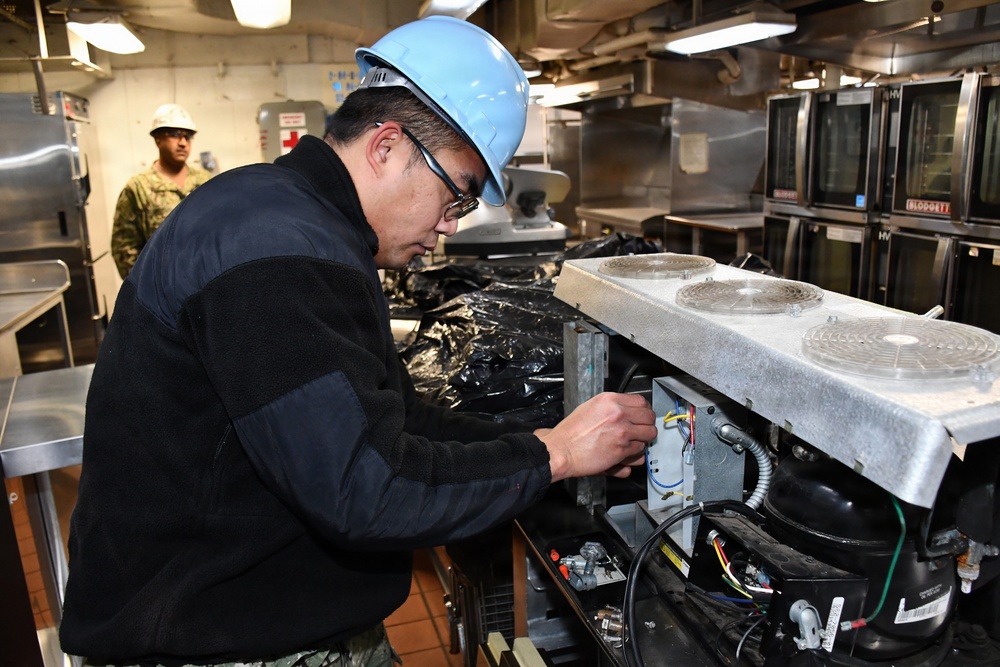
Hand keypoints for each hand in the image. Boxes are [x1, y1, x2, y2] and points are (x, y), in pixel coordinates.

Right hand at [535, 392, 656, 482]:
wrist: (561, 451)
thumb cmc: (571, 433)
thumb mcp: (590, 408)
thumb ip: (611, 408)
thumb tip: (628, 411)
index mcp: (610, 400)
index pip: (641, 401)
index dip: (644, 410)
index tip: (643, 416)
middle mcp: (618, 413)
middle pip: (649, 417)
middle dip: (647, 425)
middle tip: (641, 431)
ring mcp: (622, 432)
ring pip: (648, 435)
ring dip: (642, 441)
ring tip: (632, 443)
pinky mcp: (622, 449)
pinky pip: (640, 452)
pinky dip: (634, 455)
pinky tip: (624, 453)